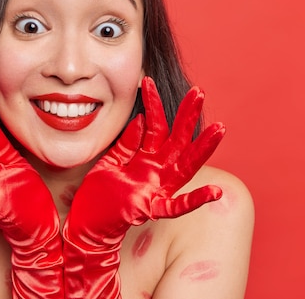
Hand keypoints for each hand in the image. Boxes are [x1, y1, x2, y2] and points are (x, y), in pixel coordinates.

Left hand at [62, 76, 224, 297]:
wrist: (85, 224)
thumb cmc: (98, 193)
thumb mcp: (110, 161)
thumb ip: (127, 143)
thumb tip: (140, 118)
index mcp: (145, 158)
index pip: (154, 126)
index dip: (153, 104)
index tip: (147, 80)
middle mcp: (155, 171)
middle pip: (176, 139)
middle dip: (187, 115)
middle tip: (199, 91)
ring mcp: (156, 189)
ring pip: (185, 165)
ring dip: (202, 148)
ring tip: (219, 129)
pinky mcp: (150, 208)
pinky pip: (177, 206)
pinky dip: (196, 200)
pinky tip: (216, 193)